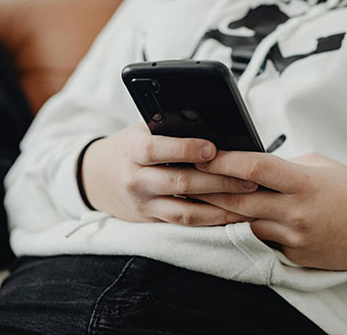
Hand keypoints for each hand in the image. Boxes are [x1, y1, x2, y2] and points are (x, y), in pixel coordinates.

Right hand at [81, 123, 257, 224]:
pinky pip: (185, 224)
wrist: (97, 178)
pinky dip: (211, 221)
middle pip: (179, 183)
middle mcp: (137, 180)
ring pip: (185, 211)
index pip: (157, 150)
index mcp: (133, 151)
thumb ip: (168, 128)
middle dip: (217, 181)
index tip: (212, 148)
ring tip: (249, 200)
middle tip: (249, 178)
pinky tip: (234, 215)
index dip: (185, 149)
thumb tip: (210, 123)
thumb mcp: (141, 131)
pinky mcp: (152, 221)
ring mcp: (144, 205)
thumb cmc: (130, 147)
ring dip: (220, 207)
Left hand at [192, 152, 346, 269]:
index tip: (204, 155)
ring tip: (198, 199)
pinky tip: (233, 221)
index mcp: (304, 182)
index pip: (256, 169)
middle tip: (184, 179)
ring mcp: (296, 238)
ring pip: (246, 223)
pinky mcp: (296, 257)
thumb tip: (251, 167)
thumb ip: (283, 168)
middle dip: (209, 189)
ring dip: (223, 212)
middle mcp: (297, 212)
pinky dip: (250, 230)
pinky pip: (264, 242)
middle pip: (241, 200)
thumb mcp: (318, 166)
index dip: (225, 161)